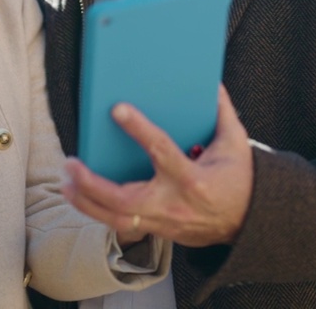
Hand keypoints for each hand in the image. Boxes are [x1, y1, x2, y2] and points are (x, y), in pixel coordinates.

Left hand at [63, 85, 253, 247]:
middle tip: (71, 164)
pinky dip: (100, 212)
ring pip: (116, 219)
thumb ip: (222, 113)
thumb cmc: (240, 180)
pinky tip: (82, 198)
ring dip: (86, 202)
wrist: (249, 222)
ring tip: (66, 182)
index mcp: (193, 178)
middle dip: (92, 184)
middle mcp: (174, 204)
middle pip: (123, 199)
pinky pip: (122, 225)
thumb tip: (212, 84)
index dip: (139, 129)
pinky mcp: (159, 231)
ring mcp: (164, 222)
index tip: (117, 109)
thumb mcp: (235, 143)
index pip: (161, 150)